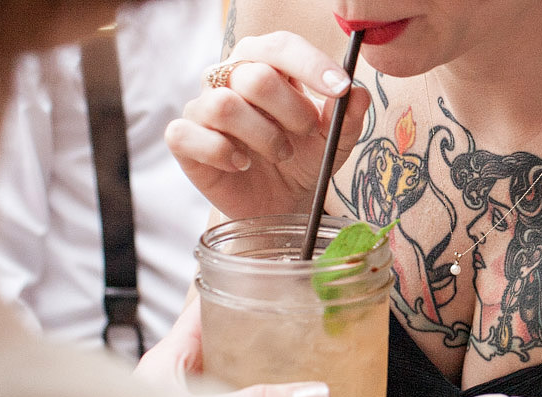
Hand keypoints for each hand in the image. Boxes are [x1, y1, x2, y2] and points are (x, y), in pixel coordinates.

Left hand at [134, 296, 329, 396]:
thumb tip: (314, 394)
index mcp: (166, 360)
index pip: (201, 304)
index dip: (232, 281)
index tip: (267, 267)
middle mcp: (172, 379)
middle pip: (220, 337)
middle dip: (257, 326)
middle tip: (301, 314)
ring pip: (225, 374)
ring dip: (257, 369)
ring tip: (303, 359)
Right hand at [164, 31, 370, 218]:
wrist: (279, 204)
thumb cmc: (302, 161)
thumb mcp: (333, 142)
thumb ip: (346, 117)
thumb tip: (357, 94)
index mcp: (265, 63)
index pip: (281, 46)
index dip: (311, 65)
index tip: (339, 88)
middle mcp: (229, 78)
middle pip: (255, 76)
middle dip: (291, 110)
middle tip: (305, 132)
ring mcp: (203, 107)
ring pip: (224, 105)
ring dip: (262, 136)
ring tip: (280, 153)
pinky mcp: (184, 139)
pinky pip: (187, 134)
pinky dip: (220, 152)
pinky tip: (241, 165)